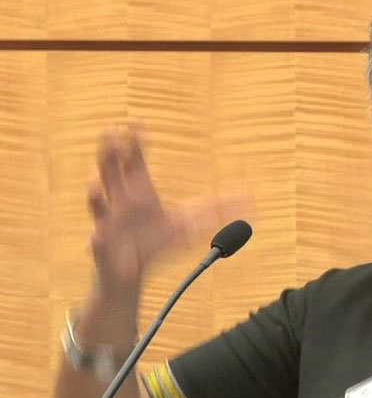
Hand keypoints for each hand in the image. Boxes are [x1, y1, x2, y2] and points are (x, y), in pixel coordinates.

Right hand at [88, 128, 246, 300]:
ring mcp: (109, 223)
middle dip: (109, 156)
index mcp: (140, 191)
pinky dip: (96, 240)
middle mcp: (121, 202)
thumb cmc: (156, 241)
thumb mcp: (190, 224)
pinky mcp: (103, 248)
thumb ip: (217, 208)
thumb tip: (249, 199)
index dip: (134, 143)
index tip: (136, 124)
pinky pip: (97, 243)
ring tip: (95, 184)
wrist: (132, 273)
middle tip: (109, 136)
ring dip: (95, 195)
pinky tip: (96, 236)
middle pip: (111, 173)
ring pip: (98, 205)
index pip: (134, 161)